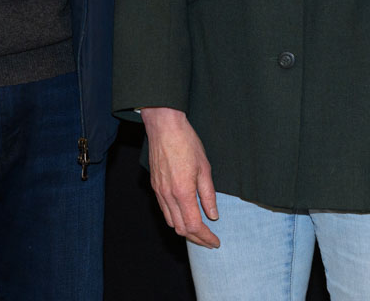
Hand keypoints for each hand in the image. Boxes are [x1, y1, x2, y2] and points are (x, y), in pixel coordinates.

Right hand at [140, 106, 219, 247]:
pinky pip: (164, 210)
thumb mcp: (205, 168)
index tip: (215, 242)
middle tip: (210, 240)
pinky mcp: (154, 186)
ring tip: (199, 230)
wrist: (164, 127)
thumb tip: (213, 215)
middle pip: (181, 228)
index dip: (205, 238)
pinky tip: (185, 215)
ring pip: (170, 221)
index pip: (194, 225)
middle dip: (196, 238)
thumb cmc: (186, 143)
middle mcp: (168, 195)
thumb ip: (208, 195)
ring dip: (185, 229)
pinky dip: (175, 218)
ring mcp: (159, 191)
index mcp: (182, 192)